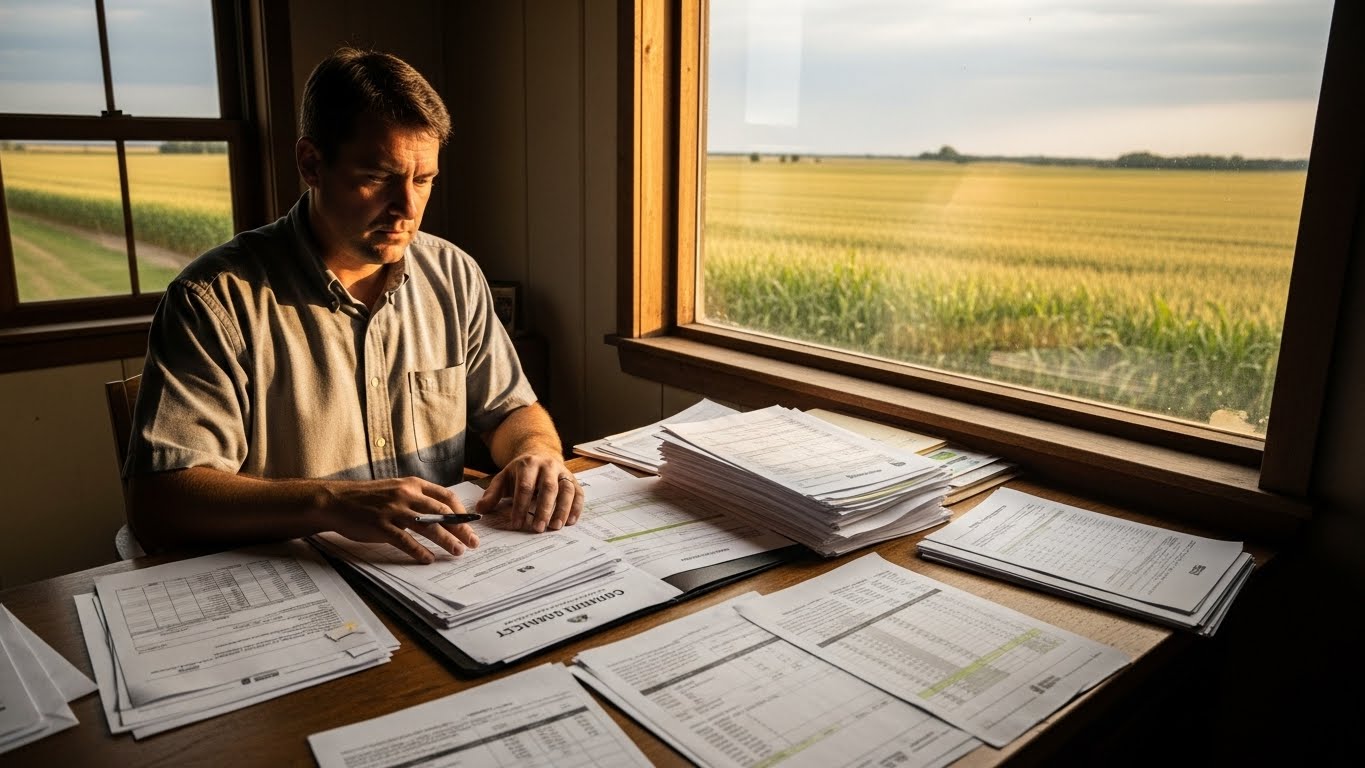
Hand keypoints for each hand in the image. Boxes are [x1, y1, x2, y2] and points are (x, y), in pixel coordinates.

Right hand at [321, 477, 479, 562]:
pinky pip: (405, 540)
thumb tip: (439, 511)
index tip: (471, 523)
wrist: (336, 500)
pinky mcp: (381, 526)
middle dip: (460, 528)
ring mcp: (394, 510)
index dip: (461, 510)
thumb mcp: (395, 488)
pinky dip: (419, 551)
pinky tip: (428, 559)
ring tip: (457, 552)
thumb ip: (416, 496)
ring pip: (429, 525)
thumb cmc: (366, 497)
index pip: (445, 495)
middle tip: (473, 542)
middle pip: (442, 512)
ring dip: (446, 540)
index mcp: (412, 484)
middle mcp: (406, 495)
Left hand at [476, 451, 583, 532]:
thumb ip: (492, 493)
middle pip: (548, 488)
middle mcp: (548, 466)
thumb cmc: (520, 472)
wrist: (539, 453)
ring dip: (562, 509)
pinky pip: (578, 492)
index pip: (525, 486)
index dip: (520, 506)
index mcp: (528, 464)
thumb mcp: (503, 478)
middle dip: (543, 509)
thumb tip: (480, 510)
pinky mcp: (573, 479)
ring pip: (566, 490)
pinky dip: (576, 507)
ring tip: (555, 527)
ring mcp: (562, 472)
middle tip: (538, 529)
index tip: (516, 524)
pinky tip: (571, 521)